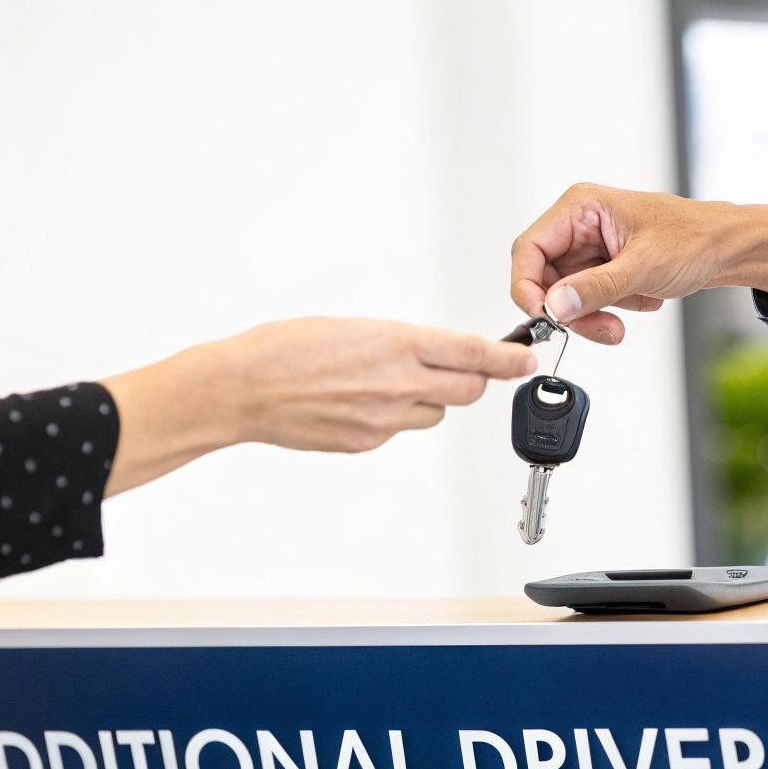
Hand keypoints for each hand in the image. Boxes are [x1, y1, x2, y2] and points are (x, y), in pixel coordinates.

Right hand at [101, 317, 535, 494]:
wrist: (242, 388)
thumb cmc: (284, 348)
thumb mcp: (354, 326)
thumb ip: (401, 343)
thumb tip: (429, 352)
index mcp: (397, 343)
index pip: (475, 354)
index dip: (508, 359)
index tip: (525, 360)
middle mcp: (399, 383)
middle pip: (468, 391)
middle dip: (472, 380)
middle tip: (463, 369)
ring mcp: (385, 419)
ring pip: (434, 413)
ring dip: (428, 400)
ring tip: (388, 383)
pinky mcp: (368, 443)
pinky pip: (398, 430)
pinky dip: (391, 417)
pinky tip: (358, 402)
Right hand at [510, 183, 767, 343]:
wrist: (728, 249)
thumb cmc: (694, 239)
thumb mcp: (644, 266)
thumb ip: (597, 287)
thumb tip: (555, 305)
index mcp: (581, 207)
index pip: (529, 248)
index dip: (527, 287)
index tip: (542, 317)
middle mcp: (580, 225)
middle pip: (546, 278)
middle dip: (571, 310)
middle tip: (599, 329)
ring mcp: (591, 247)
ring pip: (568, 294)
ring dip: (593, 315)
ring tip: (622, 325)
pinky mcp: (604, 267)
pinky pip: (590, 298)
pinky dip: (612, 309)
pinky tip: (644, 298)